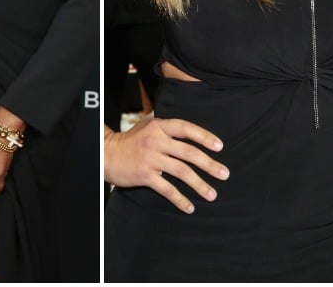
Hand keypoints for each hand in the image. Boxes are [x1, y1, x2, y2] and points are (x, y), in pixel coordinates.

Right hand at [103, 117, 228, 213]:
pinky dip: (180, 199)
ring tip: (212, 194)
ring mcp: (150, 158)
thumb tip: (191, 131)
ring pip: (181, 172)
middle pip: (189, 152)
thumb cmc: (131, 140)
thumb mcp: (147, 126)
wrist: (107, 154)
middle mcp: (156, 140)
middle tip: (224, 174)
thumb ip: (167, 128)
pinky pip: (167, 189)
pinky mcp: (145, 175)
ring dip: (199, 184)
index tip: (220, 147)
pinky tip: (189, 207)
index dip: (204, 137)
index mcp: (159, 126)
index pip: (186, 128)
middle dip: (209, 164)